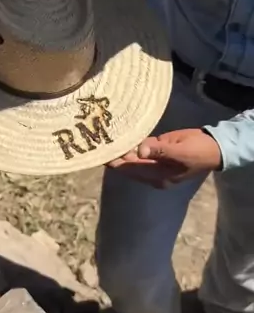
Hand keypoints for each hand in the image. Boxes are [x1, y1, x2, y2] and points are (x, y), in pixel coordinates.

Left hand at [107, 128, 221, 187]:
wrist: (215, 147)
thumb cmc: (199, 151)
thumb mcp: (180, 151)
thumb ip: (159, 151)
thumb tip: (140, 151)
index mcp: (157, 176)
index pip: (130, 170)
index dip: (114, 162)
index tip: (99, 154)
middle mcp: (152, 172)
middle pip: (128, 165)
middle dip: (114, 155)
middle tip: (96, 143)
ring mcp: (155, 161)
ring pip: (132, 157)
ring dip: (121, 149)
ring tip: (103, 138)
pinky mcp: (157, 150)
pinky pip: (140, 149)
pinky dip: (131, 143)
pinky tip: (119, 135)